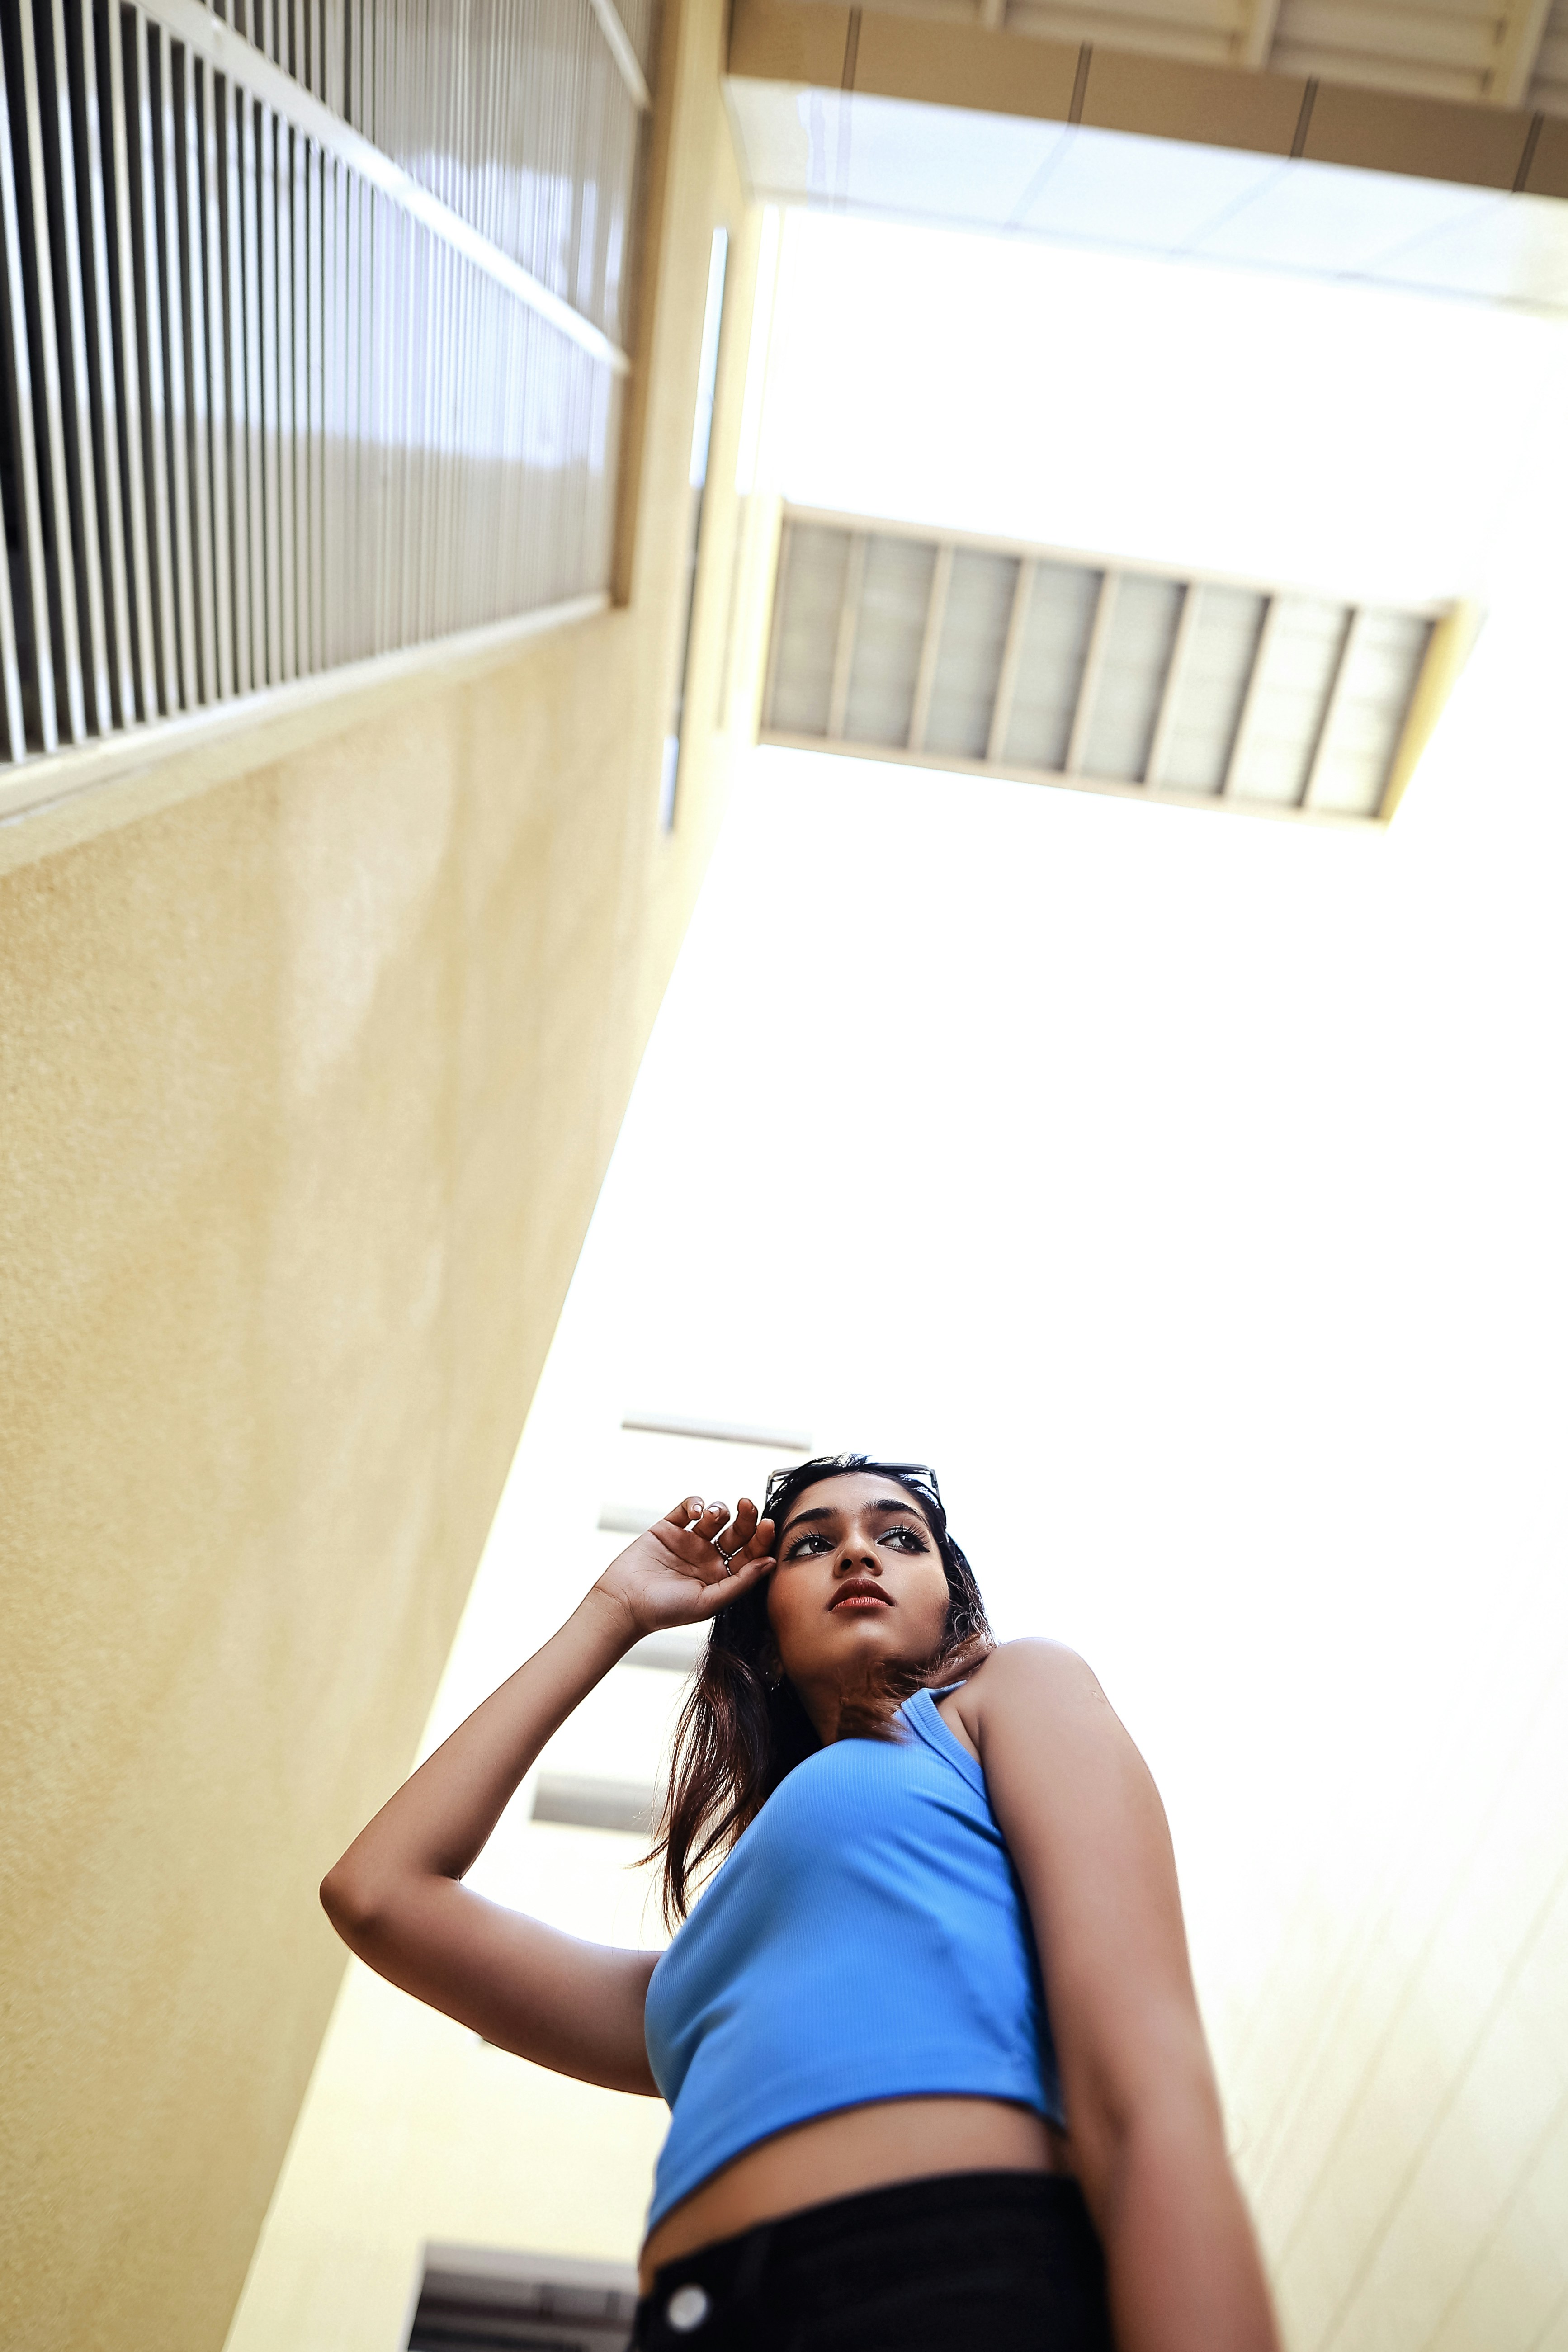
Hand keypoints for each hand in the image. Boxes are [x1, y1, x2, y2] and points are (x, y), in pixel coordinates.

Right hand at [593, 1497, 775, 1640]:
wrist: (624, 1603)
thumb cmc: (666, 1610)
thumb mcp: (708, 1601)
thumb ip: (740, 1582)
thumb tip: (772, 1562)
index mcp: (722, 1576)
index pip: (749, 1553)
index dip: (761, 1539)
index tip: (769, 1525)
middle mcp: (708, 1558)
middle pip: (737, 1532)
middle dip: (746, 1517)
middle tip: (748, 1504)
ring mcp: (688, 1541)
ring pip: (715, 1517)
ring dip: (721, 1510)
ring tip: (712, 1515)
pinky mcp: (668, 1528)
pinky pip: (686, 1508)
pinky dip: (695, 1502)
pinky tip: (696, 1510)